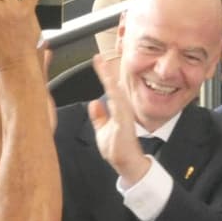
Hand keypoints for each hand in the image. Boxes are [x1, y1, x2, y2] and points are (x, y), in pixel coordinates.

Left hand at [87, 54, 149, 185]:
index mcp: (116, 110)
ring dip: (108, 78)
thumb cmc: (118, 149)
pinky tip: (110, 84)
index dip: (103, 74)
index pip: (108, 88)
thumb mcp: (103, 130)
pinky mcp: (124, 123)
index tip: (97, 60)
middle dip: (105, 71)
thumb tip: (95, 102)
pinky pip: (118, 106)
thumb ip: (99, 117)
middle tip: (98, 56)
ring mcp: (123, 115)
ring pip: (115, 92)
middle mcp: (121, 110)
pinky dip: (114, 94)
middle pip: (112, 86)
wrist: (126, 164)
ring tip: (102, 65)